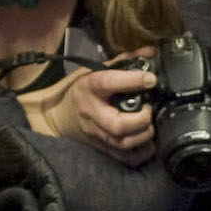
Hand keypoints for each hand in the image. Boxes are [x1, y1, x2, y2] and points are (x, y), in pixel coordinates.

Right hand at [26, 60, 156, 164]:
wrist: (58, 116)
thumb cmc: (81, 90)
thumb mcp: (94, 70)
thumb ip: (123, 62)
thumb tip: (150, 52)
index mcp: (89, 87)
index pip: (108, 82)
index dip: (131, 81)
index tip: (151, 79)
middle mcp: (92, 113)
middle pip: (117, 125)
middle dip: (140, 120)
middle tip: (149, 110)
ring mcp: (96, 134)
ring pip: (122, 144)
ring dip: (143, 136)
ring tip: (150, 125)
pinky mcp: (101, 149)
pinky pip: (124, 158)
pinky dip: (141, 153)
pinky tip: (148, 142)